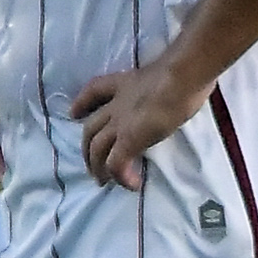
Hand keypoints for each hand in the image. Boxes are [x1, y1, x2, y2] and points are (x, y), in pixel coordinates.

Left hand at [69, 57, 210, 190]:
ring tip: (104, 182)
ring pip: (96, 149)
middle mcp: (116, 105)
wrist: (182, 77)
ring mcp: (120, 123)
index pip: (94, 90)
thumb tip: (175, 94)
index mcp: (123, 84)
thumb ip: (161, 85)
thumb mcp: (163, 76)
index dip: (82, 103)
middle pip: (90, 129)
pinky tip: (133, 184)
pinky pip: (116, 164)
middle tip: (92, 167)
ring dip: (97, 168)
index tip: (75, 113)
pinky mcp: (129, 140)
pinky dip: (120, 177)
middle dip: (87, 150)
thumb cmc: (183, 73)